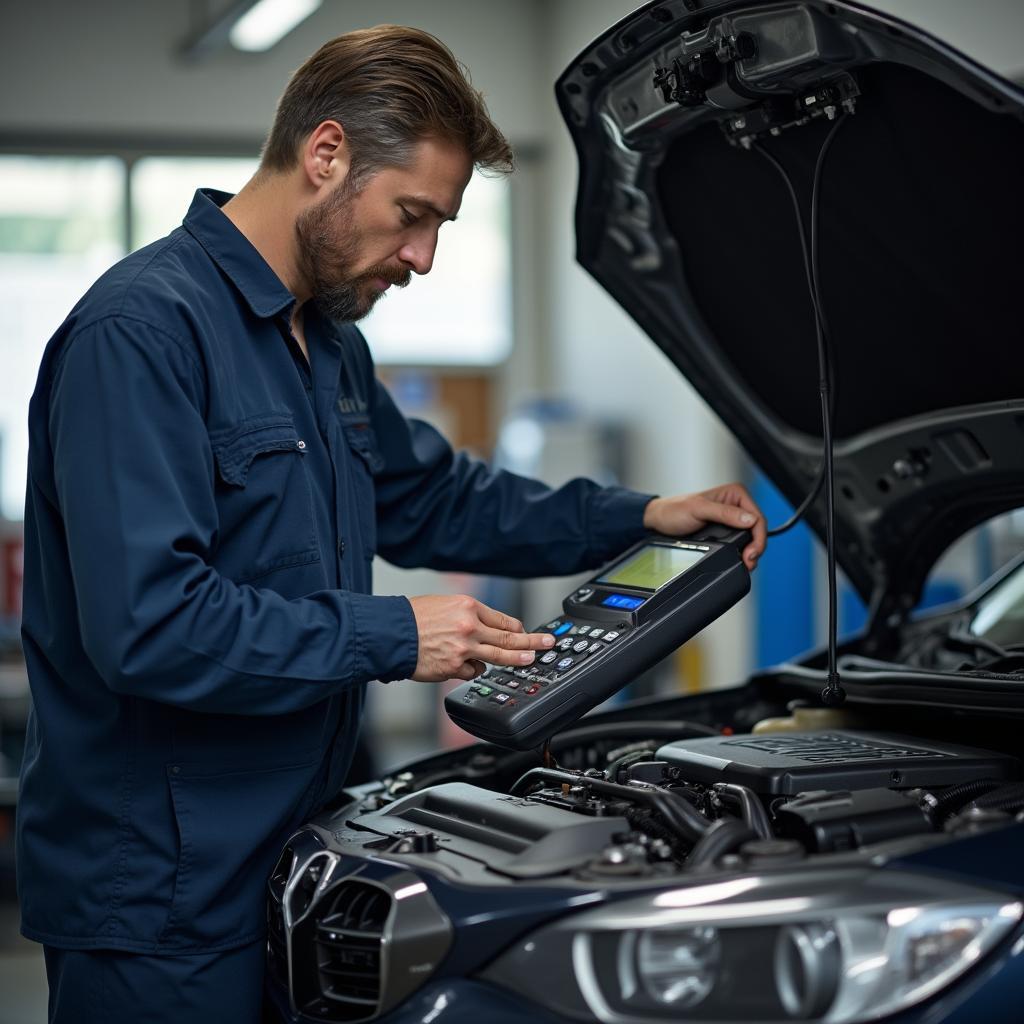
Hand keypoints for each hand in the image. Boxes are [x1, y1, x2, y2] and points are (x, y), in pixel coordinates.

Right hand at [408, 595, 555, 681]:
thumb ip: (468, 616)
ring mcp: (463, 648)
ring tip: (530, 660)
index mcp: (468, 606)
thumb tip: (489, 630)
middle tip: (548, 643)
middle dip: (532, 641)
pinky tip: (459, 664)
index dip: (518, 628)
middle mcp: (469, 626)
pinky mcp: (453, 667)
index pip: (502, 619)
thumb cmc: (412, 617)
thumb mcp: (445, 605)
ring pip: (498, 655)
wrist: (390, 632)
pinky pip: (472, 671)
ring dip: (517, 658)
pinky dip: (471, 669)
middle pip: (508, 636)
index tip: (528, 632)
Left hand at [642, 482, 765, 569]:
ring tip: (744, 563)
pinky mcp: (726, 529)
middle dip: (756, 547)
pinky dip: (742, 551)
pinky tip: (739, 558)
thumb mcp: (699, 509)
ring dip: (750, 551)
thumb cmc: (675, 510)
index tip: (751, 553)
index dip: (758, 538)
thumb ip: (724, 513)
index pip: (758, 517)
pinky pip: (741, 541)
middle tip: (748, 562)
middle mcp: (736, 504)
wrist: (660, 521)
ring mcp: (732, 517)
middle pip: (757, 529)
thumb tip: (749, 519)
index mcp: (735, 493)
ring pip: (751, 536)